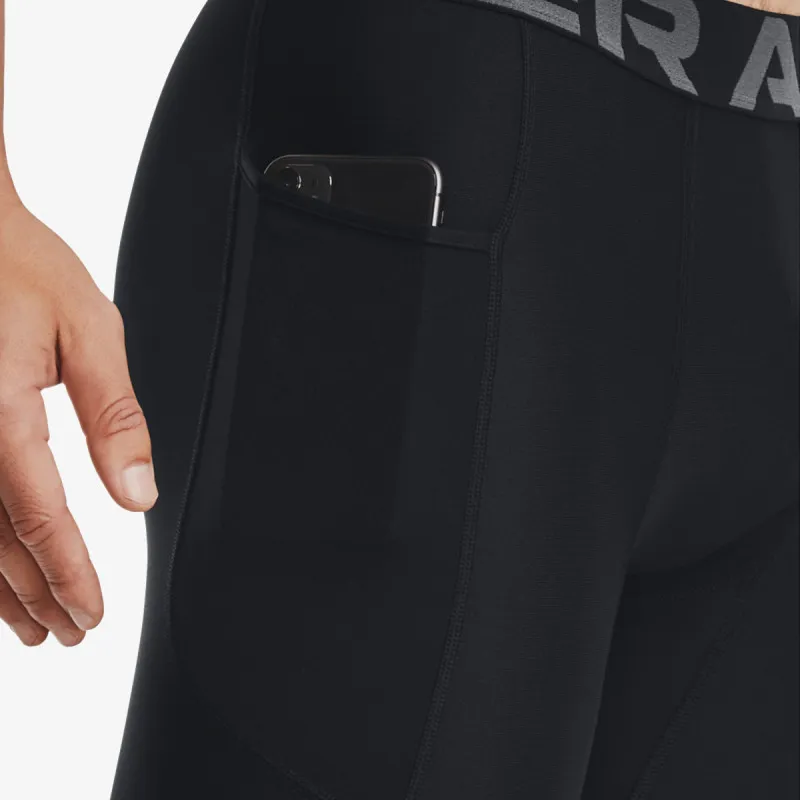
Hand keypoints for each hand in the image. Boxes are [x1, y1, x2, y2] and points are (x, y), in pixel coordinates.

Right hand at [0, 194, 156, 646]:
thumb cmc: (22, 268)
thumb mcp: (90, 331)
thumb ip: (115, 416)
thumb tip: (137, 495)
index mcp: (0, 411)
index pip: (38, 516)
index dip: (68, 573)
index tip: (92, 612)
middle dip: (38, 594)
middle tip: (72, 634)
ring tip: (33, 630)